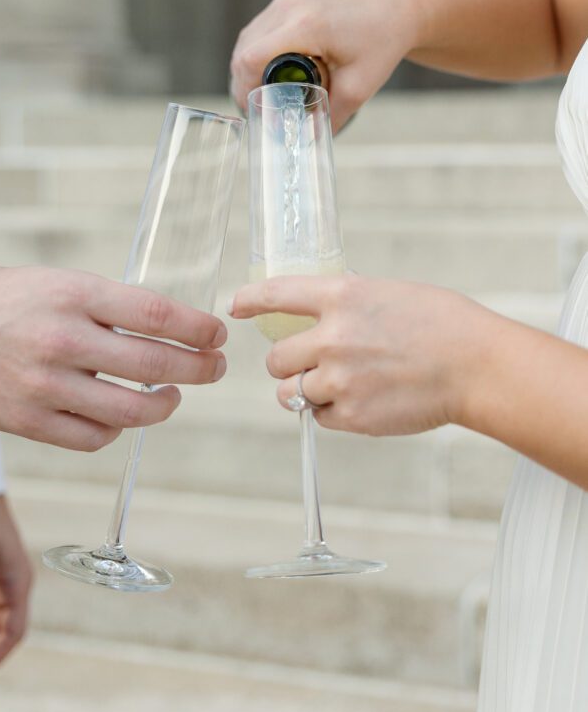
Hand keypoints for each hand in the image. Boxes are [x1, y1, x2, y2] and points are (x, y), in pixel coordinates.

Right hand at [0, 265, 226, 450]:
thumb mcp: (56, 282)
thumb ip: (105, 305)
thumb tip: (165, 328)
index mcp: (73, 294)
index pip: (156, 314)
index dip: (198, 329)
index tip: (217, 334)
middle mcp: (62, 338)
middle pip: (154, 363)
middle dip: (199, 368)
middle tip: (214, 367)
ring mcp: (44, 385)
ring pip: (130, 410)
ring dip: (164, 406)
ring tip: (172, 396)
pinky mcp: (27, 421)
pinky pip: (92, 437)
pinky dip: (116, 429)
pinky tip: (121, 416)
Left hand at [229, 272, 488, 435]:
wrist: (476, 365)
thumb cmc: (442, 324)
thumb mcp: (388, 294)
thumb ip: (348, 304)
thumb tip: (323, 312)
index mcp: (341, 297)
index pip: (276, 294)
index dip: (249, 301)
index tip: (236, 306)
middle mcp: (331, 337)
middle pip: (275, 359)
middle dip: (288, 364)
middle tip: (310, 364)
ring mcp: (339, 380)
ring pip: (290, 393)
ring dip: (305, 391)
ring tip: (338, 386)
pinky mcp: (351, 416)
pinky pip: (319, 418)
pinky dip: (331, 413)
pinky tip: (362, 401)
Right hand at [230, 0, 419, 131]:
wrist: (393, 11)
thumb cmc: (381, 43)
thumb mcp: (358, 88)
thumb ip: (331, 117)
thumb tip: (309, 142)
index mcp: (305, 26)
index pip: (252, 59)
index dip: (244, 89)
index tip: (256, 111)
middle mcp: (289, 9)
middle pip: (243, 51)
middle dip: (244, 84)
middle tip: (260, 109)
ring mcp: (285, 2)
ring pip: (246, 41)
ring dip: (247, 69)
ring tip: (264, 94)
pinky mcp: (286, 3)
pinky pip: (257, 32)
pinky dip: (256, 54)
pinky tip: (267, 73)